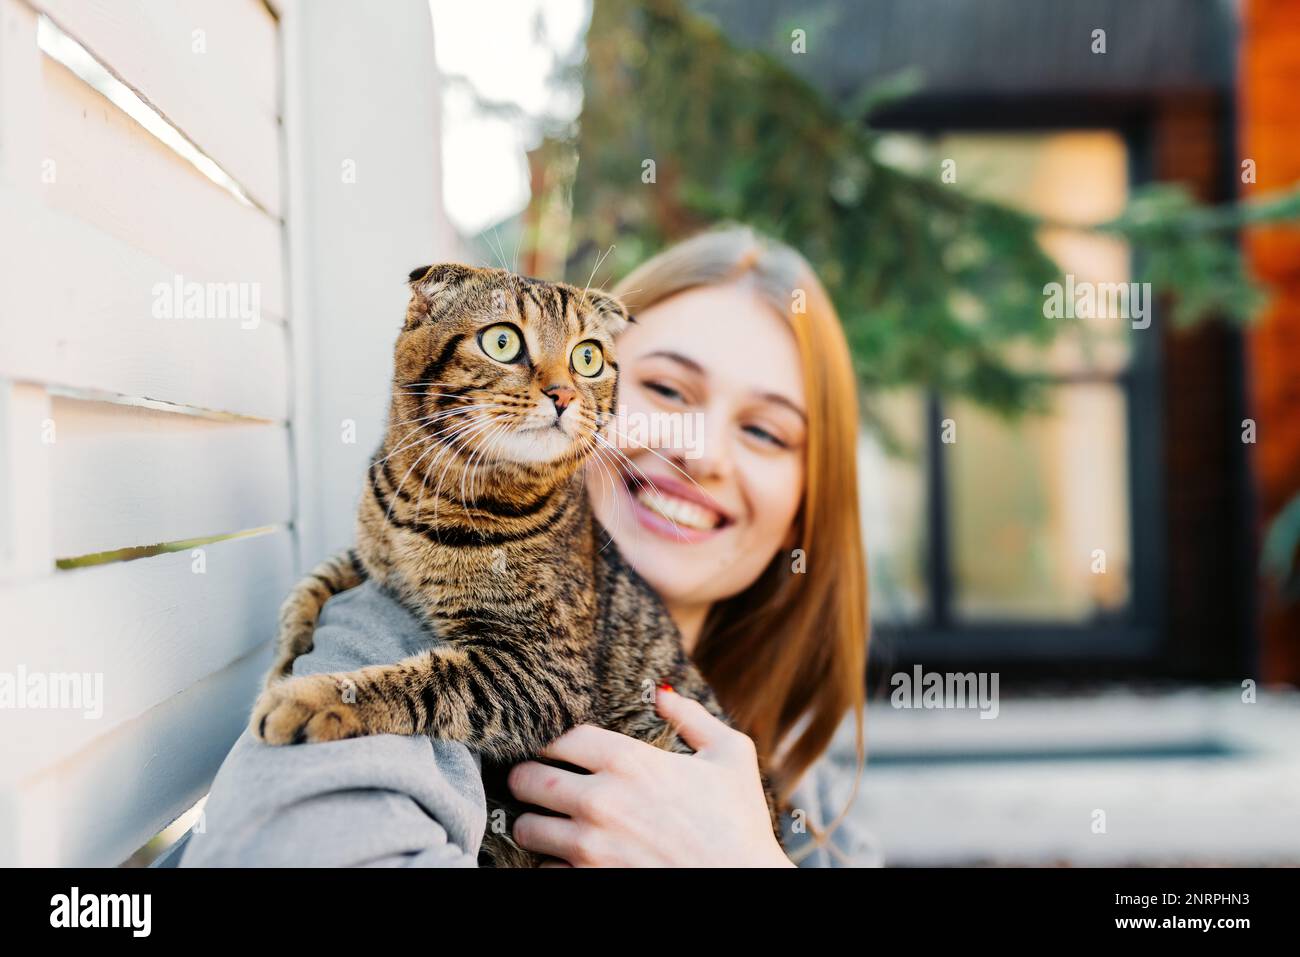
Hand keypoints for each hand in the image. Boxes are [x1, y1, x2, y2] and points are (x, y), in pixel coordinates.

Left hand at [506, 686, 793, 866]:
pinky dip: (552, 863)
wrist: (744, 889)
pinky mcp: (588, 881)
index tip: (557, 749)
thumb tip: (661, 692)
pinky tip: (570, 857)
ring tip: (547, 822)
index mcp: (628, 762)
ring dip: (533, 823)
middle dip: (527, 778)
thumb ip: (692, 717)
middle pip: (527, 778)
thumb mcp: (731, 755)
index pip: (559, 736)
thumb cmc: (740, 825)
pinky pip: (544, 870)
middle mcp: (599, 801)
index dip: (553, 740)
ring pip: (526, 828)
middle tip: (536, 782)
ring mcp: (589, 846)